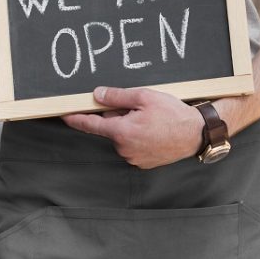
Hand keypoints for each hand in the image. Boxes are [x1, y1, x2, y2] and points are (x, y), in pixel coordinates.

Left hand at [62, 87, 202, 168]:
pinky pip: (132, 146)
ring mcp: (134, 158)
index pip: (90, 125)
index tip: (63, 115)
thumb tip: (97, 95)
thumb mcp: (144, 97)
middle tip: (138, 108)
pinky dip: (138, 136)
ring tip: (151, 120)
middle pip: (110, 128)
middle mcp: (125, 148)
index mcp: (122, 132)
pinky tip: (153, 130)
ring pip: (122, 136)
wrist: (196, 133)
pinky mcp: (143, 163)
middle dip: (118, 116)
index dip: (75, 119)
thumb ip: (117, 96)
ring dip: (129, 126)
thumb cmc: (173, 114)